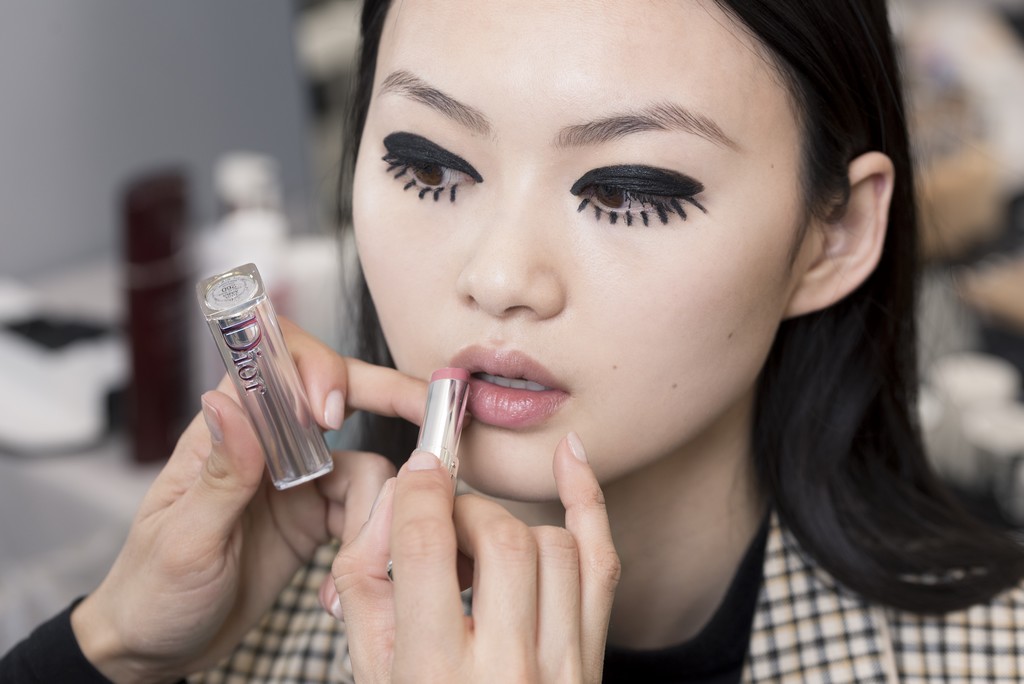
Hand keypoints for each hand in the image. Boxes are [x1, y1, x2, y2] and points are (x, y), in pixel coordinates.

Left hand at [71, 320, 424, 682]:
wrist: (160, 648)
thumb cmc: (152, 592)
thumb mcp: (183, 540)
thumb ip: (220, 474)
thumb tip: (226, 402)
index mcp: (226, 437)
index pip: (273, 368)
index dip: (313, 371)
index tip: (332, 413)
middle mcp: (269, 449)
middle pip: (338, 394)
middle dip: (389, 395)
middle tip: (430, 410)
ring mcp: (299, 483)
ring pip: (365, 462)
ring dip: (376, 507)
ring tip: (359, 562)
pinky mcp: (318, 520)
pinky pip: (367, 509)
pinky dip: (374, 538)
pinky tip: (352, 579)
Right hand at [331, 434, 620, 682]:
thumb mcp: (370, 671)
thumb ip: (367, 584)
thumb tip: (392, 504)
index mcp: (435, 676)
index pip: (429, 548)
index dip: (419, 491)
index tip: (418, 469)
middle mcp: (507, 671)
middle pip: (500, 539)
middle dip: (465, 510)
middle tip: (444, 525)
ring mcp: (562, 668)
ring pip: (553, 545)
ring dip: (511, 525)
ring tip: (481, 545)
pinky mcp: (593, 659)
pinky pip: (603, 563)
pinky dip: (590, 503)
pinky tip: (572, 460)